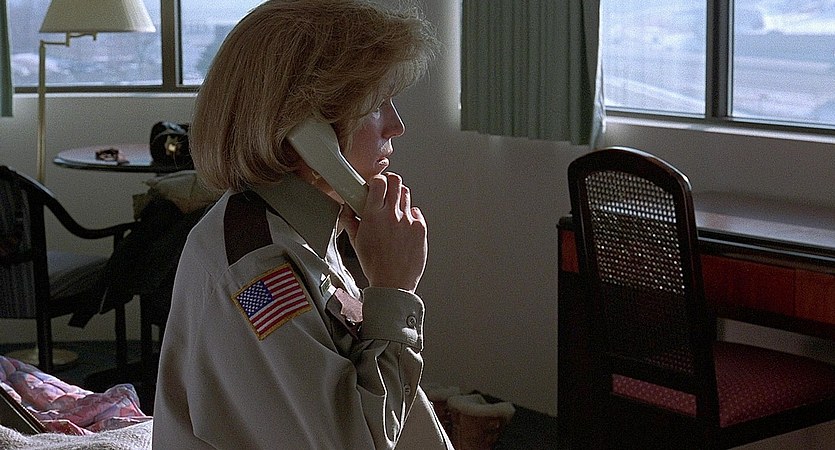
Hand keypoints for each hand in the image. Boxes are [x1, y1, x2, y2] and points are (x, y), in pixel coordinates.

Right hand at [340, 172, 426, 292]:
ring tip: (394, 211)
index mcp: (373, 215)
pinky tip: (404, 226)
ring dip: (399, 198)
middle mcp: (392, 214)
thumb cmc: (375, 265)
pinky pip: (416, 212)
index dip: (377, 181)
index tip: (376, 184)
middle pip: (396, 182)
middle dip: (390, 183)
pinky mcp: (420, 228)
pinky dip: (410, 215)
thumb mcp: (356, 242)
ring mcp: (408, 221)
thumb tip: (347, 209)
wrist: (393, 283)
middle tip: (387, 190)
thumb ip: (350, 220)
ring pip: (406, 195)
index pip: (379, 182)